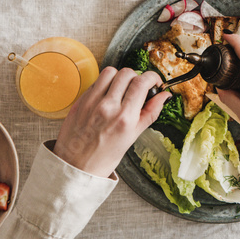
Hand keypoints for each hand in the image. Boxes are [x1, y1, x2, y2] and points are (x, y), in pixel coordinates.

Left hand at [53, 67, 167, 177]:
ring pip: (110, 72)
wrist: (76, 166)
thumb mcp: (133, 136)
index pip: (142, 82)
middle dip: (137, 77)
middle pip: (127, 73)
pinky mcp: (80, 101)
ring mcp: (92, 102)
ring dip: (120, 77)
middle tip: (138, 88)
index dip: (153, 77)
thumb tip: (164, 96)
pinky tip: (107, 96)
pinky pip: (96, 81)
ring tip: (121, 89)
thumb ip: (151, 112)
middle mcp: (108, 107)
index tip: (154, 82)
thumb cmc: (104, 156)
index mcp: (124, 118)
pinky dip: (105, 84)